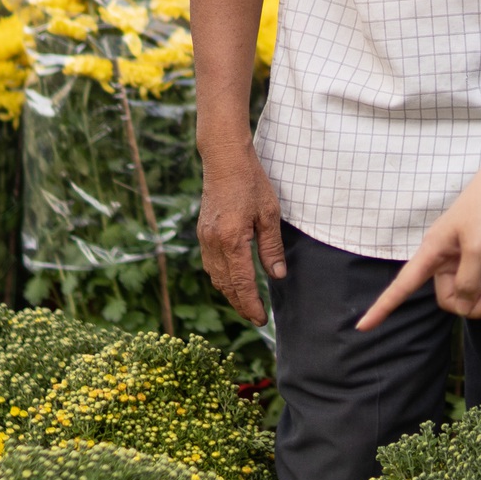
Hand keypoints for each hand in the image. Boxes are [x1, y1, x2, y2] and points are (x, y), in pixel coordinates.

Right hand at [196, 139, 285, 325]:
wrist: (224, 160)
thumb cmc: (251, 183)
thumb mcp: (269, 215)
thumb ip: (271, 248)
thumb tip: (277, 275)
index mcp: (232, 240)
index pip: (241, 283)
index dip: (251, 304)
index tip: (261, 319)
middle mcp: (213, 243)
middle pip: (225, 285)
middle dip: (240, 304)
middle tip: (256, 318)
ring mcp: (205, 238)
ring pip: (215, 277)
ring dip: (230, 293)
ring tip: (246, 303)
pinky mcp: (203, 232)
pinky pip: (210, 264)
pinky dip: (221, 277)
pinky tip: (232, 280)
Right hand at [357, 151, 480, 328]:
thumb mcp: (478, 248)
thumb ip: (467, 281)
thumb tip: (463, 302)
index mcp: (431, 253)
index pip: (401, 286)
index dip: (382, 307)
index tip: (362, 327)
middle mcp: (442, 257)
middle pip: (449, 298)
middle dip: (473, 302)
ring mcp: (460, 255)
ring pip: (468, 291)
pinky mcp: (477, 252)